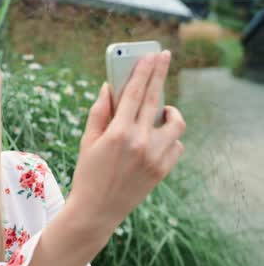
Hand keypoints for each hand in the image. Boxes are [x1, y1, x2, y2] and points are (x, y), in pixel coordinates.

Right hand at [68, 51, 185, 231]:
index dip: (144, 71)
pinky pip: (176, 145)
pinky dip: (169, 138)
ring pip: (175, 123)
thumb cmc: (87, 173)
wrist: (97, 211)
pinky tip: (157, 139)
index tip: (151, 54)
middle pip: (156, 99)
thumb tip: (109, 88)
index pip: (135, 93)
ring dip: (170, 112)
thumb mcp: (87, 141)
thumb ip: (99, 112)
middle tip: (165, 56)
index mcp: (118, 132)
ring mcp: (155, 157)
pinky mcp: (163, 170)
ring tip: (162, 111)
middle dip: (160, 74)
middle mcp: (140, 142)